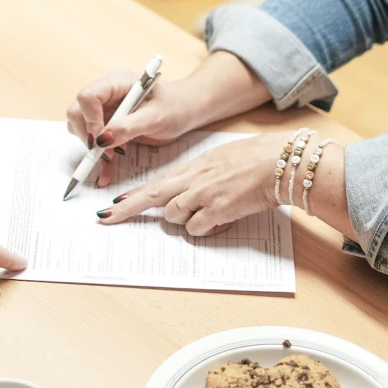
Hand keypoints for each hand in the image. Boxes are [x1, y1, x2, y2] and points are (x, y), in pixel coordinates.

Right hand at [66, 71, 203, 185]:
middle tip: (106, 152)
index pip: (88, 97)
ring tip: (111, 159)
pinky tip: (106, 173)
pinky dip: (98, 159)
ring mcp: (105, 110)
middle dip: (88, 135)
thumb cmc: (174, 106)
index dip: (90, 119)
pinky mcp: (108, 126)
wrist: (184, 112)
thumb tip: (103, 140)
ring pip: (81, 128)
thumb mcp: (155, 117)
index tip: (102, 140)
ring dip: (92, 148)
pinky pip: (94, 143)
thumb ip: (129, 127)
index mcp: (115, 82)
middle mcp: (106, 94)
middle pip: (78, 112)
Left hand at [96, 131, 292, 235]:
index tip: (115, 204)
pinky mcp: (217, 210)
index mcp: (194, 165)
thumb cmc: (255, 159)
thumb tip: (185, 193)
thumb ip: (199, 175)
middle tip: (108, 218)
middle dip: (127, 209)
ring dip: (186, 220)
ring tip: (210, 211)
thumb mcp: (219, 160)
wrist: (278, 162)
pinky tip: (221, 219)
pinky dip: (206, 229)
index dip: (134, 194)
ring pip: (175, 216)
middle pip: (152, 196)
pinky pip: (196, 228)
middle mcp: (193, 179)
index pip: (156, 181)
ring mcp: (203, 194)